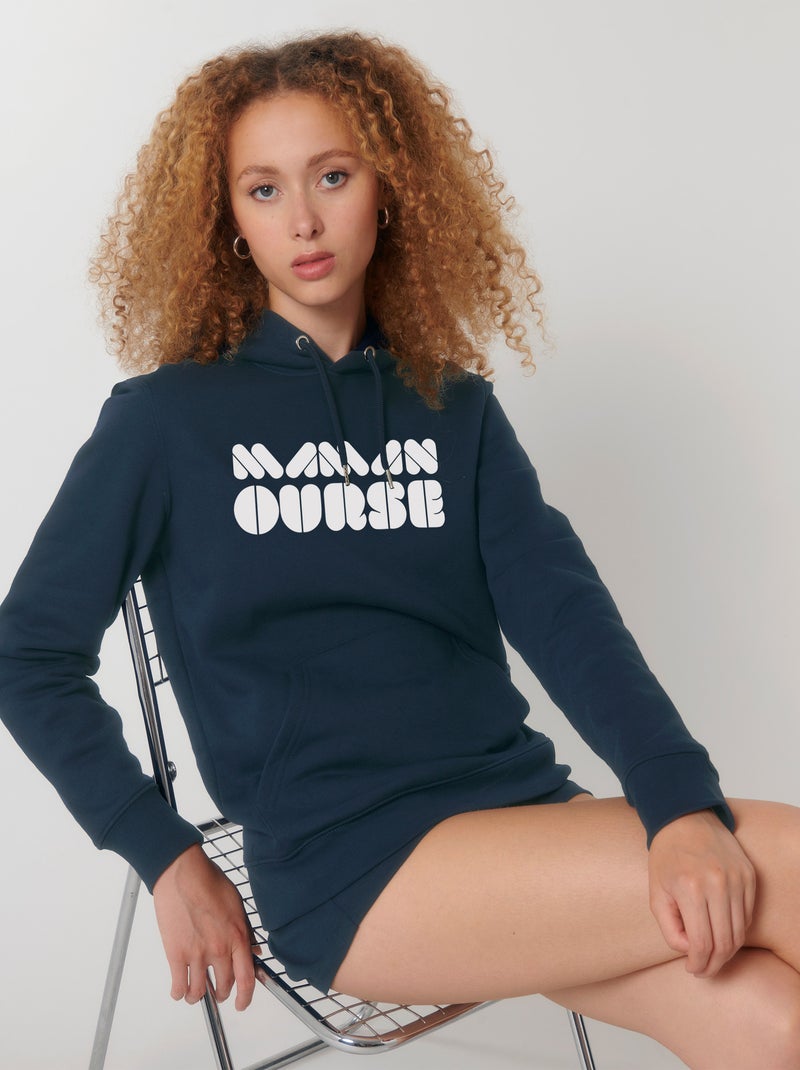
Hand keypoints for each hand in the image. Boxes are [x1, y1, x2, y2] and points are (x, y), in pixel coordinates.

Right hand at [153, 844, 259, 1009]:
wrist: (183, 873)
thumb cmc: (209, 882)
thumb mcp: (237, 904)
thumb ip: (246, 930)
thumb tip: (254, 950)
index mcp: (237, 937)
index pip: (247, 979)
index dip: (246, 997)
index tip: (242, 1003)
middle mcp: (219, 949)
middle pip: (223, 986)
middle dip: (222, 993)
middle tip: (218, 992)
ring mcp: (197, 953)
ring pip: (199, 991)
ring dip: (198, 996)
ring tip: (196, 993)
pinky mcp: (176, 953)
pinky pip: (178, 985)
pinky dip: (179, 992)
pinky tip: (179, 990)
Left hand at [648, 809, 755, 977]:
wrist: (685, 819)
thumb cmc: (667, 856)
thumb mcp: (656, 892)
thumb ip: (669, 927)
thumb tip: (689, 951)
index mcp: (690, 889)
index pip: (701, 943)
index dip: (698, 963)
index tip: (692, 969)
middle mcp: (717, 884)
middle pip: (725, 942)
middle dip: (714, 964)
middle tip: (703, 969)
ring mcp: (737, 879)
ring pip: (740, 932)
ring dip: (727, 951)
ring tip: (713, 955)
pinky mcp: (749, 876)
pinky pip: (748, 915)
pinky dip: (737, 930)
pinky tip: (722, 931)